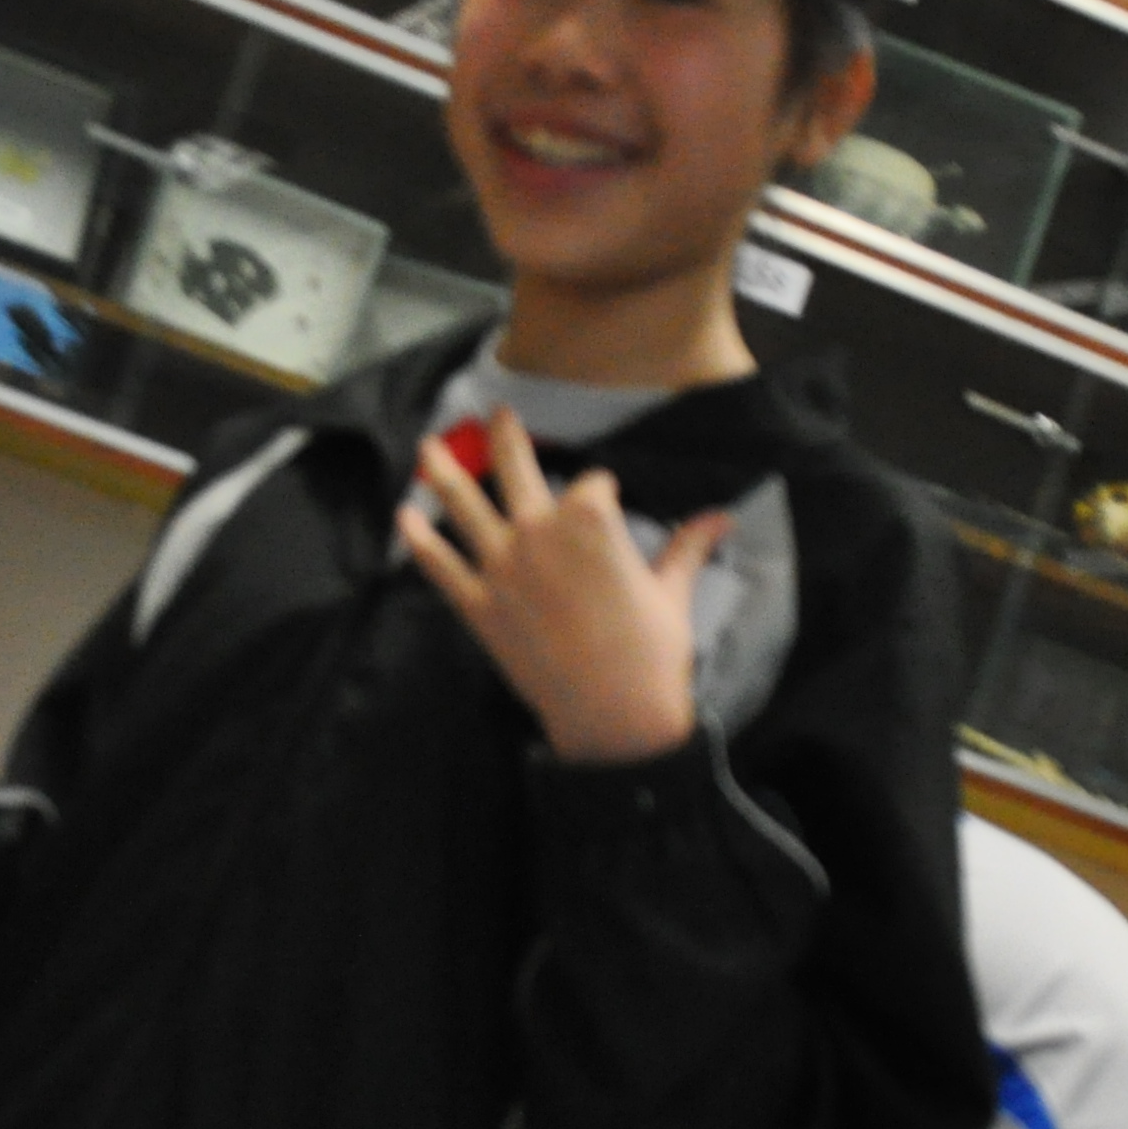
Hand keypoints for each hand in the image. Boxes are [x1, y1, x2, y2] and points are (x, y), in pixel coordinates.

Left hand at [395, 409, 725, 767]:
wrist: (613, 715)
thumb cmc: (652, 653)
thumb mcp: (674, 593)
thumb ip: (688, 547)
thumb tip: (723, 518)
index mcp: (592, 519)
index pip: (592, 484)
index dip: (601, 489)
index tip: (607, 496)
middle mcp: (539, 531)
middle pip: (517, 469)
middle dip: (506, 437)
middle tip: (496, 413)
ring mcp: (502, 566)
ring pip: (465, 505)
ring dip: (444, 470)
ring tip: (427, 445)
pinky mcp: (477, 604)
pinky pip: (439, 565)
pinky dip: (420, 539)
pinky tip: (404, 515)